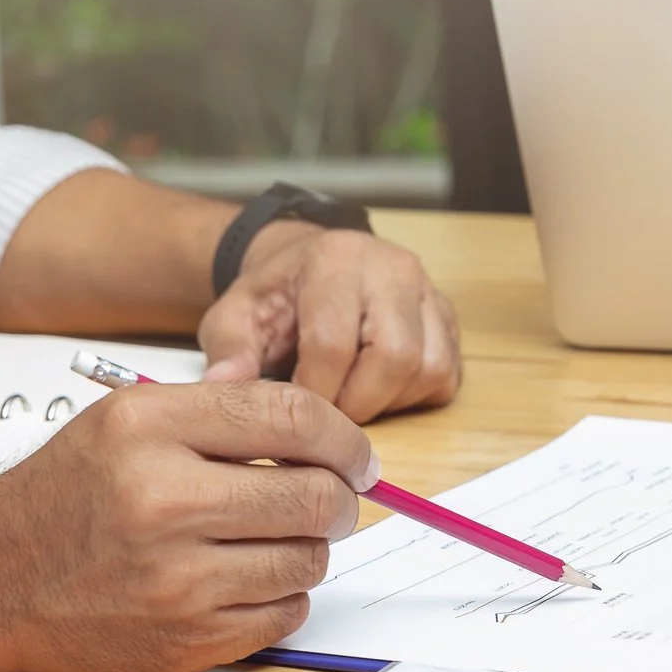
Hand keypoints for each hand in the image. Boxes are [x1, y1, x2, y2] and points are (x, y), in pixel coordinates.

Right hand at [0, 382, 373, 671]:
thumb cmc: (67, 496)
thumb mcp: (127, 421)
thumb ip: (224, 415)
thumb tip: (332, 437)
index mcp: (149, 432)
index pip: (293, 418)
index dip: (346, 440)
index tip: (359, 459)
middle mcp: (163, 504)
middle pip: (316, 498)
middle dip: (336, 500)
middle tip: (323, 502)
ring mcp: (177, 582)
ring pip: (309, 561)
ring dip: (304, 550)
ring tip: (261, 541)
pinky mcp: (187, 641)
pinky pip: (286, 615)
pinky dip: (279, 597)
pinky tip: (240, 581)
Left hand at [199, 224, 461, 422]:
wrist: (311, 266)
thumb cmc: (276, 295)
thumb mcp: (235, 314)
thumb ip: (229, 349)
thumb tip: (224, 385)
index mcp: (336, 260)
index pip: (334, 344)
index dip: (315, 393)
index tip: (296, 409)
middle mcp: (393, 269)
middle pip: (396, 358)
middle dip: (359, 402)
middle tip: (329, 410)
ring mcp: (428, 292)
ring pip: (429, 369)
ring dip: (390, 401)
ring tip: (352, 395)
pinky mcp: (447, 318)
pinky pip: (446, 374)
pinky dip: (414, 395)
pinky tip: (378, 387)